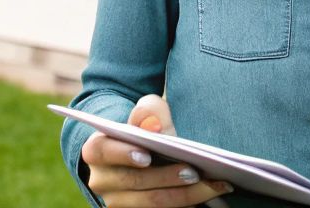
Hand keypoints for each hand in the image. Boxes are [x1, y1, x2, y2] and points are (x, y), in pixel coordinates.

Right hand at [80, 95, 234, 206]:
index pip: (102, 151)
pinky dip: (187, 204)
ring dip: (185, 195)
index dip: (123, 153)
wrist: (143, 157)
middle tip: (195, 171)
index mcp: (96, 150)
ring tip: (213, 185)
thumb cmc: (146, 130)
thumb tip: (153, 126)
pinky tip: (208, 194)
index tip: (147, 155)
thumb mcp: (148, 113)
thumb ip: (149, 111)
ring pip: (151, 202)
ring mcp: (117, 202)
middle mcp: (101, 181)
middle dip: (167, 177)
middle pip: (135, 181)